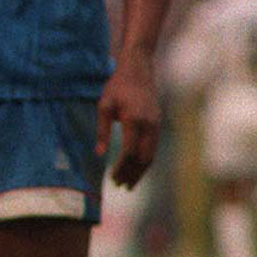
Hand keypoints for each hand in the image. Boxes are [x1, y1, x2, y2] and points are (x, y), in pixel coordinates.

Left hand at [97, 49, 161, 187]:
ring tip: (129, 183)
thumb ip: (102, 130)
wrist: (139, 71)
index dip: (122, 168)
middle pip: (144, 158)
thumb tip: (98, 154)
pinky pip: (154, 148)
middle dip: (132, 174)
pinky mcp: (158, 124)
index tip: (112, 178)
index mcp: (134, 120)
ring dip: (141, 171)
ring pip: (152, 156)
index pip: (129, 152)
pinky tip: (136, 168)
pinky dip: (146, 161)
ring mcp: (157, 125)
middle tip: (121, 186)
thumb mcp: (104, 105)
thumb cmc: (117, 87)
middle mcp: (149, 125)